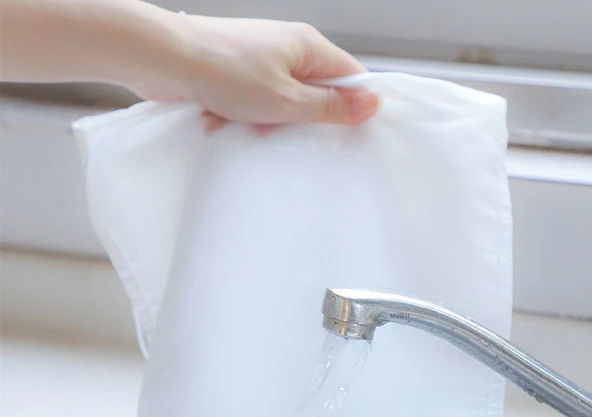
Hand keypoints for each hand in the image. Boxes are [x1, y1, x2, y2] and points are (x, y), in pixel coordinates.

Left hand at [1, 2, 378, 127]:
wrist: (163, 59)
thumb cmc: (225, 75)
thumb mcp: (288, 102)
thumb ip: (331, 107)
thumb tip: (373, 104)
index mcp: (308, 45)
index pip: (351, 76)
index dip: (355, 107)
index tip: (353, 135)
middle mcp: (287, 46)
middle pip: (318, 90)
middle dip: (310, 119)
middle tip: (303, 140)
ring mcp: (260, 56)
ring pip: (286, 100)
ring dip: (276, 122)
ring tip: (259, 131)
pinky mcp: (236, 70)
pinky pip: (258, 101)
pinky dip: (250, 117)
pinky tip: (235, 125)